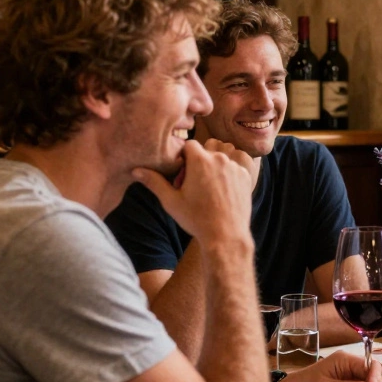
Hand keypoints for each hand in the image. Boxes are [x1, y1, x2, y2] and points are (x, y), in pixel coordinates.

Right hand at [134, 139, 254, 243]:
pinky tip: (221, 196)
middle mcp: (220, 159)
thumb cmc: (196, 219)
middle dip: (197, 165)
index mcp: (200, 160)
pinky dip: (226, 177)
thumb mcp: (171, 201)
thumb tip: (135, 170)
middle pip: (204, 153)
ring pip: (219, 161)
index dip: (183, 158)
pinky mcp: (246, 176)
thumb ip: (154, 182)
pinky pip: (233, 169)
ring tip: (207, 193)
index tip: (182, 175)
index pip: (189, 145)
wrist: (226, 235)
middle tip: (192, 187)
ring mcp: (235, 167)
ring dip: (212, 171)